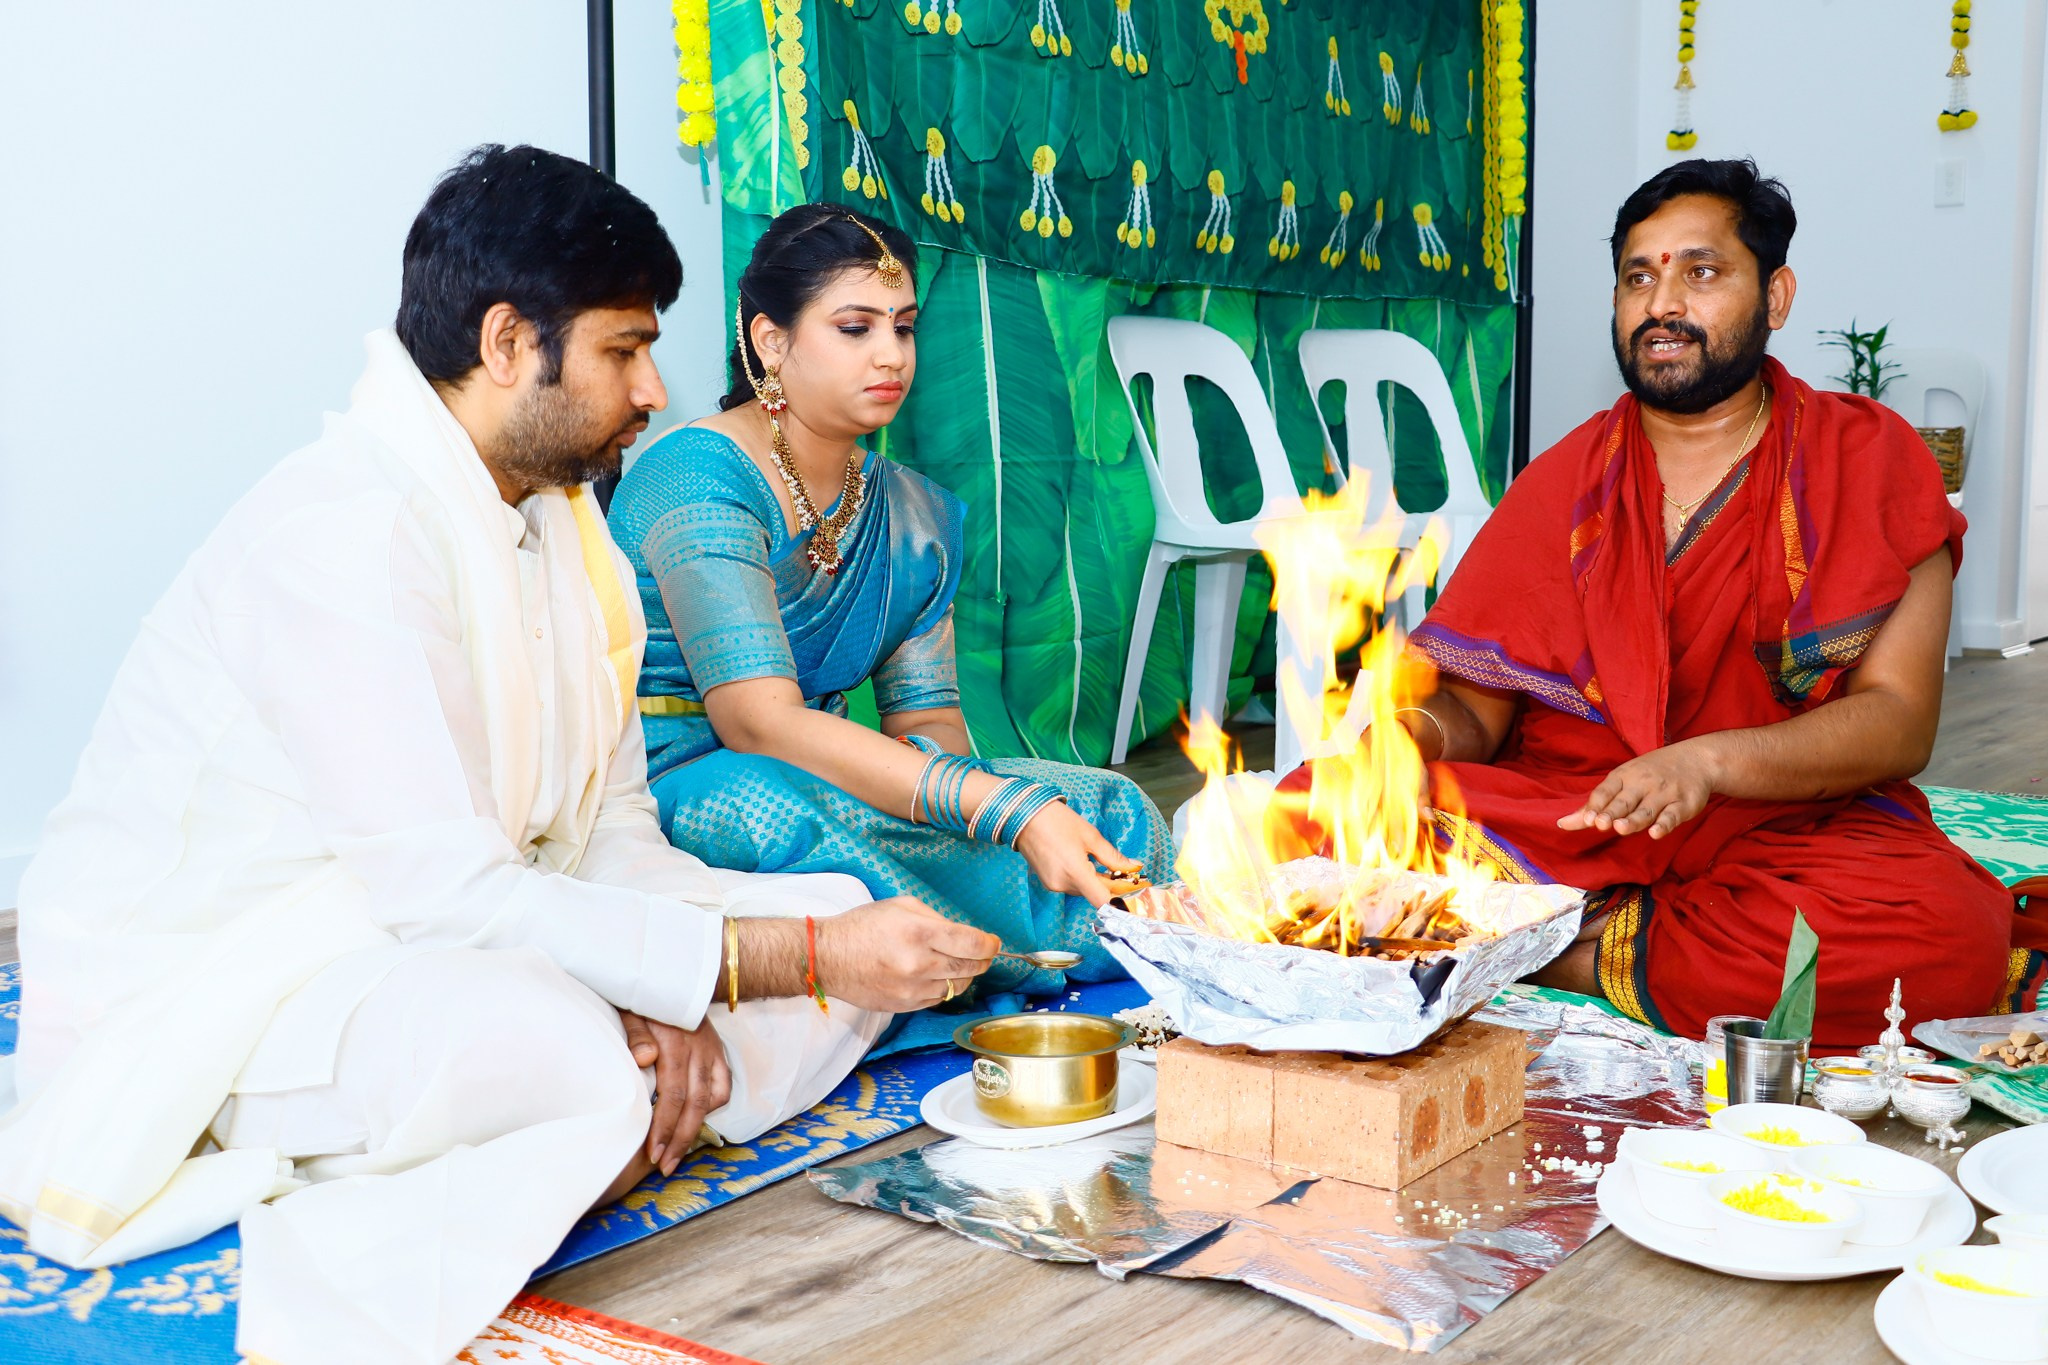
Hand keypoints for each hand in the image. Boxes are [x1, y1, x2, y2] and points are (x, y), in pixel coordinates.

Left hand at [620, 1010, 730, 1176]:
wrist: (668, 976)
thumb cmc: (641, 999)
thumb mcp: (632, 1011)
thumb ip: (636, 1036)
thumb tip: (644, 1059)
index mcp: (674, 1043)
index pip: (672, 1095)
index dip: (664, 1127)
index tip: (652, 1153)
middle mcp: (698, 1050)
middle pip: (693, 1104)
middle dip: (679, 1139)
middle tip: (665, 1166)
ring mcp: (711, 1051)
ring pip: (710, 1098)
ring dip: (694, 1130)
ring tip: (678, 1154)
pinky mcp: (718, 1050)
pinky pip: (723, 1085)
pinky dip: (713, 1104)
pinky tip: (697, 1119)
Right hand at [814, 896, 999, 1011]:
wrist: (828, 958)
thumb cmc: (863, 926)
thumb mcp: (901, 906)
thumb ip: (936, 919)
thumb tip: (962, 934)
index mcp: (920, 933)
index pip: (972, 943)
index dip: (989, 944)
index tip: (992, 943)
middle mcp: (919, 964)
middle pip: (970, 967)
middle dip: (982, 960)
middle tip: (983, 953)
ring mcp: (912, 989)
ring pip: (957, 986)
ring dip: (963, 975)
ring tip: (956, 963)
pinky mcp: (904, 1006)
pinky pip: (937, 999)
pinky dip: (942, 988)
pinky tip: (933, 976)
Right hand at [1013, 802, 1143, 907]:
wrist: (1024, 815)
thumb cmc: (1059, 821)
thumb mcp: (1091, 836)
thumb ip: (1113, 857)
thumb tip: (1133, 867)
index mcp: (1076, 873)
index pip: (1103, 901)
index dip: (1121, 902)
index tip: (1134, 896)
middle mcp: (1063, 885)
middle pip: (1095, 894)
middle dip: (1113, 886)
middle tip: (1129, 874)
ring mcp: (1053, 885)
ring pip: (1084, 890)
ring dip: (1098, 882)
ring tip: (1108, 866)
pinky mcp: (1048, 882)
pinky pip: (1072, 885)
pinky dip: (1083, 878)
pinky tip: (1088, 864)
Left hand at [1557, 739, 1716, 838]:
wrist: (1697, 759)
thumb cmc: (1651, 772)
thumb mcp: (1623, 780)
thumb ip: (1596, 804)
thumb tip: (1563, 823)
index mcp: (1623, 776)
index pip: (1605, 791)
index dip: (1596, 805)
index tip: (1586, 819)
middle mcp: (1642, 783)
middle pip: (1623, 802)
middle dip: (1611, 812)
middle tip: (1599, 823)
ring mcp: (1664, 793)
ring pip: (1645, 811)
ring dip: (1633, 820)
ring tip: (1621, 828)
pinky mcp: (1684, 804)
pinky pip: (1673, 815)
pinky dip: (1665, 823)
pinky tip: (1656, 832)